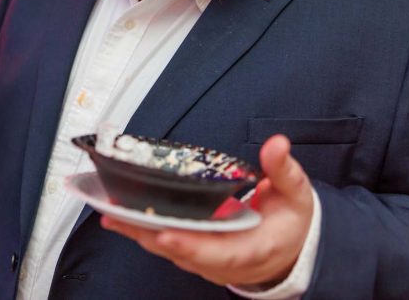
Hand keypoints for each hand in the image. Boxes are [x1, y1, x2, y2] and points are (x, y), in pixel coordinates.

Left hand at [101, 134, 313, 287]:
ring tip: (113, 214)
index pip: (220, 253)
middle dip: (151, 235)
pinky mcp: (197, 255)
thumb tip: (277, 146)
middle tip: (122, 217)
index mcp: (254, 249)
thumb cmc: (291, 224)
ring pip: (169, 252)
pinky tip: (120, 218)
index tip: (168, 233)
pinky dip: (143, 233)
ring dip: (140, 234)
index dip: (192, 245)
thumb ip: (283, 170)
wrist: (292, 251)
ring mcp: (209, 262)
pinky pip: (167, 246)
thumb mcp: (296, 194)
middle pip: (184, 253)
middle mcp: (227, 262)